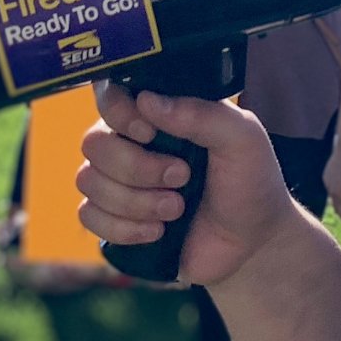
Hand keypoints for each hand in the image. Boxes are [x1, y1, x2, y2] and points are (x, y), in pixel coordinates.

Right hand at [78, 82, 301, 288]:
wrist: (252, 244)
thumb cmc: (251, 183)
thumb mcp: (243, 139)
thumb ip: (201, 114)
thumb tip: (147, 100)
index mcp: (161, 115)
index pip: (111, 95)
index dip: (120, 114)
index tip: (150, 133)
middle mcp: (133, 143)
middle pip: (94, 143)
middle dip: (137, 168)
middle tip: (182, 178)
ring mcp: (120, 182)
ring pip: (88, 181)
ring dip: (135, 202)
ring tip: (176, 209)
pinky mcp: (114, 219)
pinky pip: (88, 215)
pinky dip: (123, 227)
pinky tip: (158, 232)